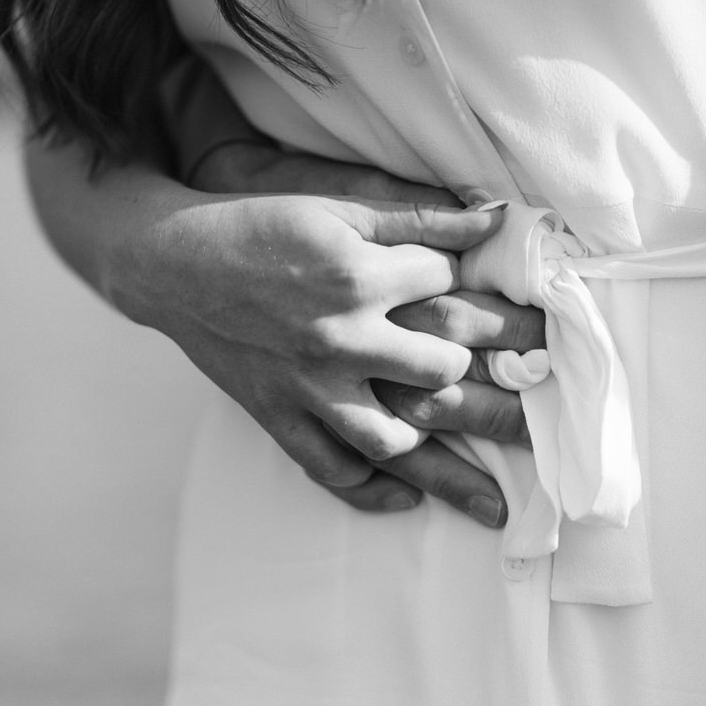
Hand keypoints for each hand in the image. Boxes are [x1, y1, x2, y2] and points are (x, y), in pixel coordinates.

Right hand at [190, 141, 543, 524]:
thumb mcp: (339, 208)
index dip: (489, 293)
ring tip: (485, 480)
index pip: (450, 290)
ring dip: (443, 460)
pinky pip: (330, 469)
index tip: (518, 307)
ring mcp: (308, 386)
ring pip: (393, 440)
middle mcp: (339, 338)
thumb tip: (495, 220)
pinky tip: (407, 497)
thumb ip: (418, 218)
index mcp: (357, 278)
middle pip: (441, 371)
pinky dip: (371, 491)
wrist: (171, 263)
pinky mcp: (279, 415)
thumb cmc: (259, 226)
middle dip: (496, 379)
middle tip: (535, 391)